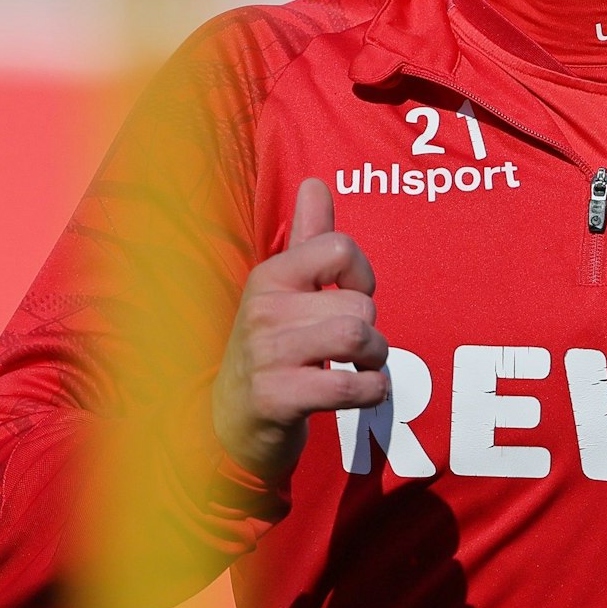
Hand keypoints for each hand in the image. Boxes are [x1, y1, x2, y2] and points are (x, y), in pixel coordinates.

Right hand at [211, 177, 386, 481]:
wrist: (230, 423)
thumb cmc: (273, 347)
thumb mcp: (285, 291)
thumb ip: (309, 239)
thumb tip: (315, 183)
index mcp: (270, 276)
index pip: (340, 248)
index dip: (362, 276)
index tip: (353, 298)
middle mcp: (263, 310)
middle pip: (359, 305)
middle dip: (373, 330)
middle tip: (355, 348)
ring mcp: (266, 355)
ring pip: (357, 338)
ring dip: (376, 359)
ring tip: (361, 367)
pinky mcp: (275, 398)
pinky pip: (347, 386)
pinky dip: (371, 391)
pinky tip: (362, 392)